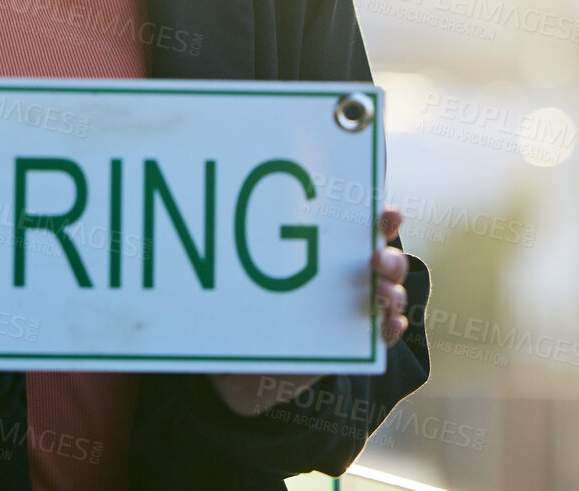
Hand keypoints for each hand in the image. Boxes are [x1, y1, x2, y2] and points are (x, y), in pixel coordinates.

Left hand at [208, 207, 411, 416]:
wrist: (244, 367)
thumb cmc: (243, 312)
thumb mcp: (234, 283)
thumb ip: (226, 261)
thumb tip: (187, 223)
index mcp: (322, 248)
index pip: (357, 224)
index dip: (379, 217)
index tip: (385, 211)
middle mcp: (345, 273)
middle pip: (383, 257)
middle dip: (388, 255)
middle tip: (374, 256)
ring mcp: (354, 307)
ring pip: (388, 293)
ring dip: (391, 290)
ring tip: (378, 293)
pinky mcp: (354, 343)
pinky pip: (383, 335)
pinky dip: (390, 328)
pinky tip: (387, 323)